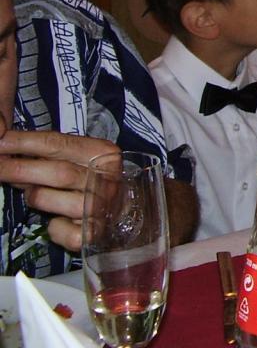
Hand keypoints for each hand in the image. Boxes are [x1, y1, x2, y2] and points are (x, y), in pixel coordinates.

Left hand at [0, 129, 119, 250]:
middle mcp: (106, 180)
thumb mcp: (77, 159)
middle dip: (18, 168)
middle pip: (56, 172)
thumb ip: (50, 152)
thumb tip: (7, 144)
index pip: (58, 143)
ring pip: (48, 199)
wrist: (125, 214)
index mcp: (104, 154)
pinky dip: (53, 226)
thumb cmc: (92, 181)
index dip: (24, 141)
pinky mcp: (92, 234)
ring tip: (34, 192)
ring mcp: (100, 208)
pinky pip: (58, 230)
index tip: (0, 140)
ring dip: (35, 195)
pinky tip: (57, 220)